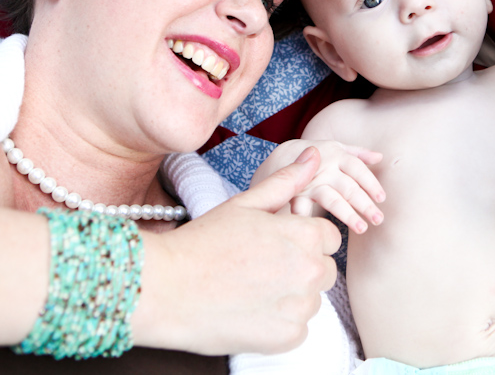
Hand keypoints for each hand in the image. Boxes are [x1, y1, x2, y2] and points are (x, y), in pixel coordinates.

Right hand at [134, 148, 341, 354]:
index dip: (304, 239)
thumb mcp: (245, 204)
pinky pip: (298, 329)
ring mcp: (300, 307)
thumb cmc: (202, 242)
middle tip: (260, 267)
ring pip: (311, 300)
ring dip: (291, 296)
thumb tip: (314, 155)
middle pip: (324, 269)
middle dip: (302, 267)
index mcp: (305, 235)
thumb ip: (286, 181)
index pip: (329, 238)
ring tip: (251, 289)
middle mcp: (310, 271)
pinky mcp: (286, 338)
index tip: (277, 245)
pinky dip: (280, 323)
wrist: (164, 288)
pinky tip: (250, 310)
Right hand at [254, 139, 384, 233]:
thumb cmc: (317, 154)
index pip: (358, 169)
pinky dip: (308, 219)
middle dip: (365, 204)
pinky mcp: (296, 194)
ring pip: (331, 199)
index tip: (382, 198)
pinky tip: (320, 232)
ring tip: (362, 228)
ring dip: (347, 214)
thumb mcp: (336, 148)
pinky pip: (303, 208)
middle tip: (378, 220)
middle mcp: (324, 168)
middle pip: (348, 187)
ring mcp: (310, 182)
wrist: (282, 156)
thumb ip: (358, 153)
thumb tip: (380, 157)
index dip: (371, 183)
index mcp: (337, 155)